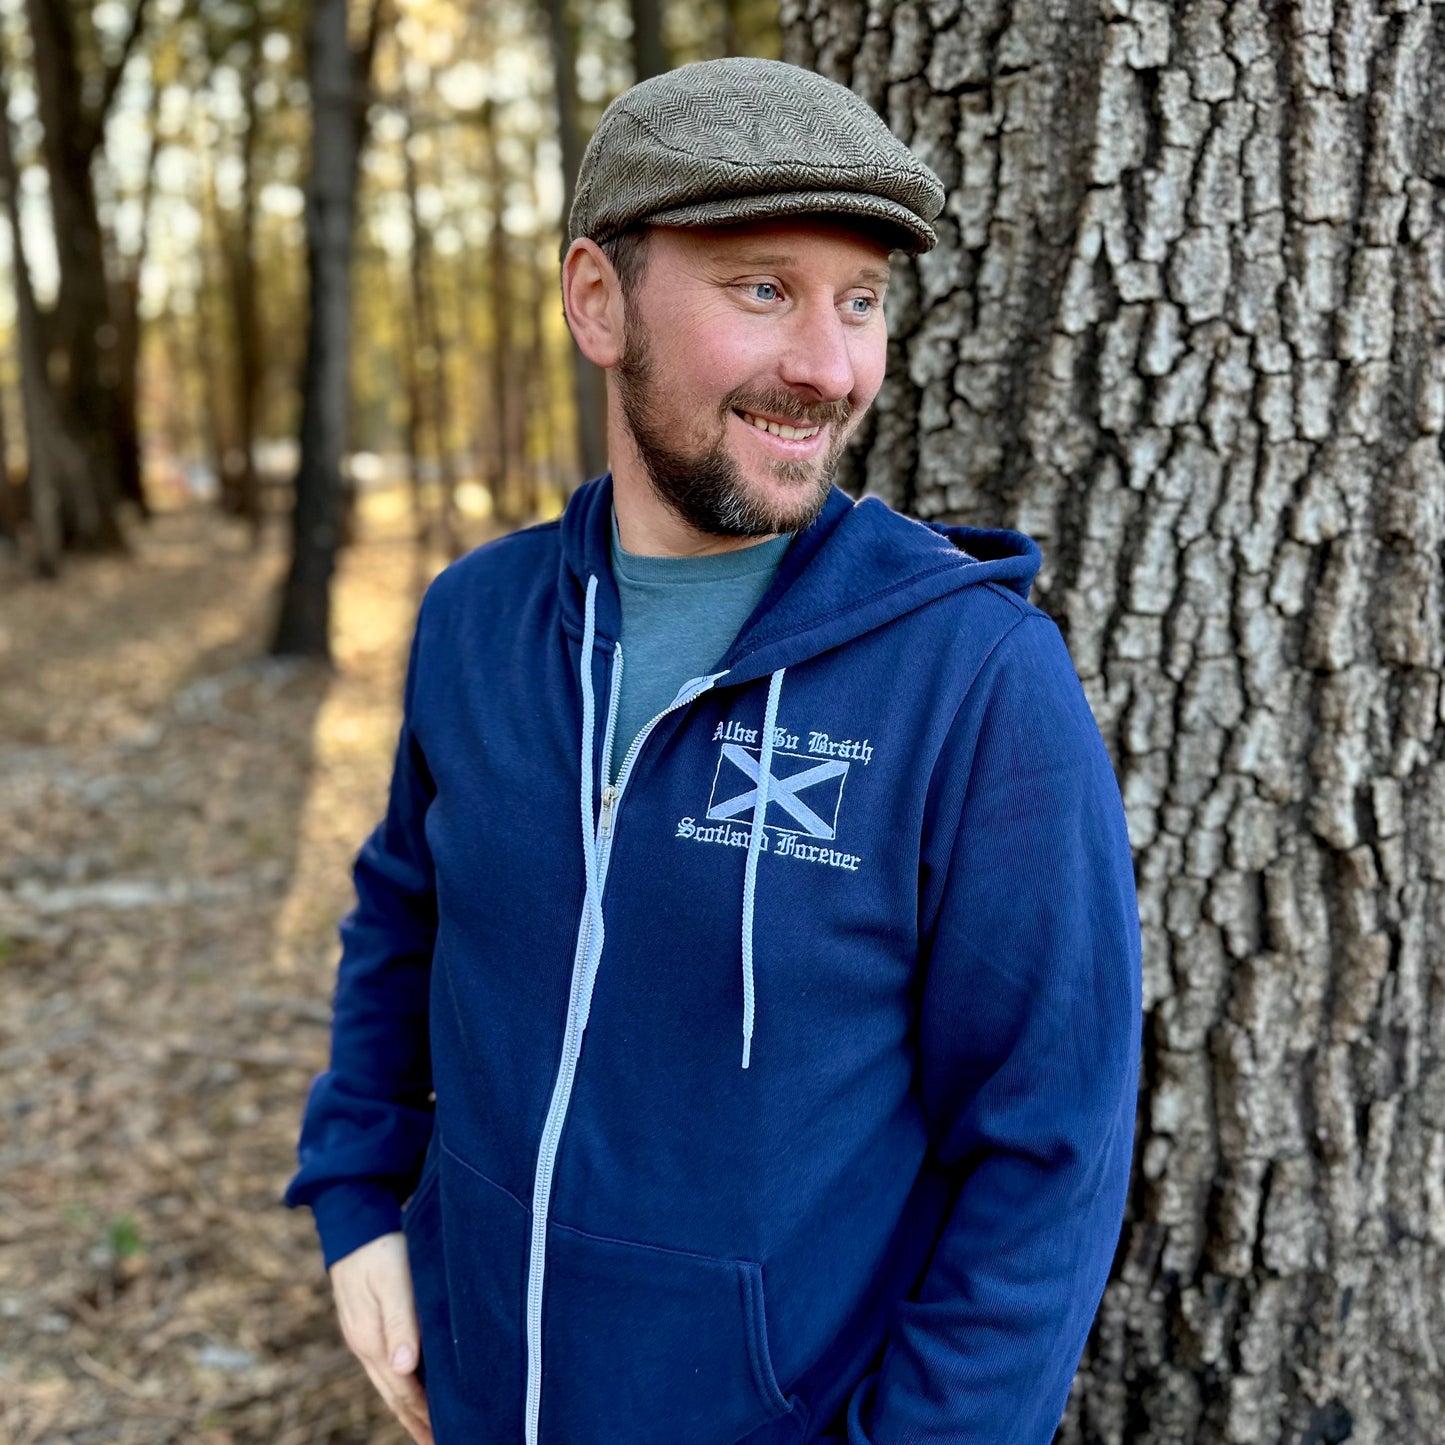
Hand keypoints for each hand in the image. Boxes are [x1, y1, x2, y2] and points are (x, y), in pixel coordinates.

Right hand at [330, 1232, 433, 1443]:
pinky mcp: (369, 1324)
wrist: (353, 1222)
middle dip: (417, 1422)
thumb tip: (404, 1368)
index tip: (447, 1436)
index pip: (403, 1391)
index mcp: (373, 1341)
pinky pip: (387, 1366)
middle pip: (395, 1395)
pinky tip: (414, 1387)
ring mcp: (365, 1336)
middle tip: (440, 1444)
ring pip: (390, 1383)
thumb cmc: (380, 1249)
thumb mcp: (394, 1283)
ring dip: (410, 1408)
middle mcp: (366, 1345)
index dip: (425, 1416)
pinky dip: (402, 1385)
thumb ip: (401, 1323)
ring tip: (430, 1429)